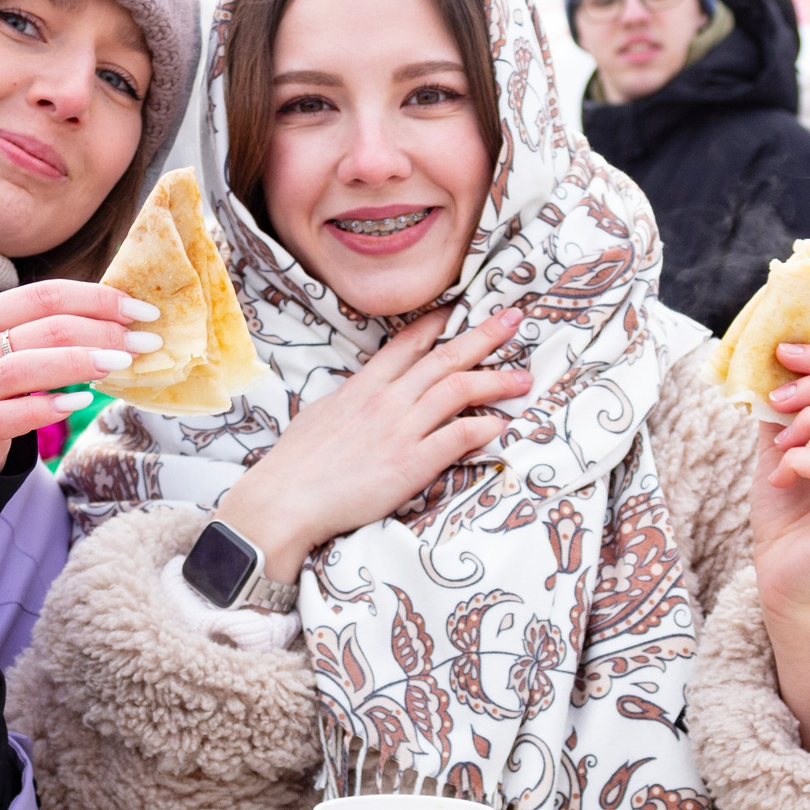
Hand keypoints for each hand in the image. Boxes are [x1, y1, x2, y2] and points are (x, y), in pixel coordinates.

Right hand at [0, 281, 165, 469]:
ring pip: (22, 367)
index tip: (142, 311)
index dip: (98, 299)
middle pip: (43, 328)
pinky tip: (78, 402)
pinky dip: (44, 408)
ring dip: (78, 362)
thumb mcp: (5, 350)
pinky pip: (5, 416)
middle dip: (103, 331)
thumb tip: (120, 319)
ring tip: (119, 366)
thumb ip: (45, 333)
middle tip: (145, 343)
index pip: (45, 295)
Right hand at [215, 304, 528, 582]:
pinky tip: (500, 425)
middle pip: (444, 358)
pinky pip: (457, 437)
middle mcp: (386, 400)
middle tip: (512, 320)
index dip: (439, 324)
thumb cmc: (296, 465)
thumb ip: (350, 400)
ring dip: (495, 382)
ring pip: (458, 391)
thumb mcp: (321, 415)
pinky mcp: (411, 463)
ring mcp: (400, 430)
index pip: (408, 343)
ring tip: (523, 379)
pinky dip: (483, 428)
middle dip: (483, 336)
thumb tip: (363, 393)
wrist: (286, 500)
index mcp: (363, 386)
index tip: (463, 309)